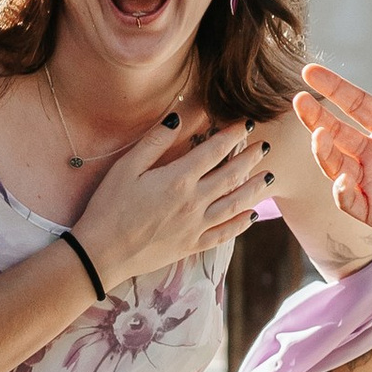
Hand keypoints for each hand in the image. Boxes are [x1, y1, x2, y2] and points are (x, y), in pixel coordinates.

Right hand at [72, 115, 270, 292]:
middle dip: (251, 158)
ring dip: (255, 189)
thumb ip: (154, 142)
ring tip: (269, 176)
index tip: (246, 124)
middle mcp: (193, 202)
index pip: (214, 151)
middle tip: (265, 146)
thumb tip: (177, 117)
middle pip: (231, 176)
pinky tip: (251, 216)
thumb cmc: (108, 207)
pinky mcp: (191, 246)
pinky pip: (224, 234)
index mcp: (178, 179)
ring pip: (235, 204)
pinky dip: (240, 224)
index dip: (233, 135)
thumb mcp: (126, 168)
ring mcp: (195, 227)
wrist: (101, 254)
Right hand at [295, 59, 371, 257]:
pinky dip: (341, 190)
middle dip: (316, 117)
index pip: (355, 103)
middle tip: (299, 100)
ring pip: (335, 163)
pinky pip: (348, 199)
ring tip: (319, 134)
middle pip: (336, 131)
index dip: (333, 88)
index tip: (310, 72)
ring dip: (323, 150)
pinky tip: (344, 177)